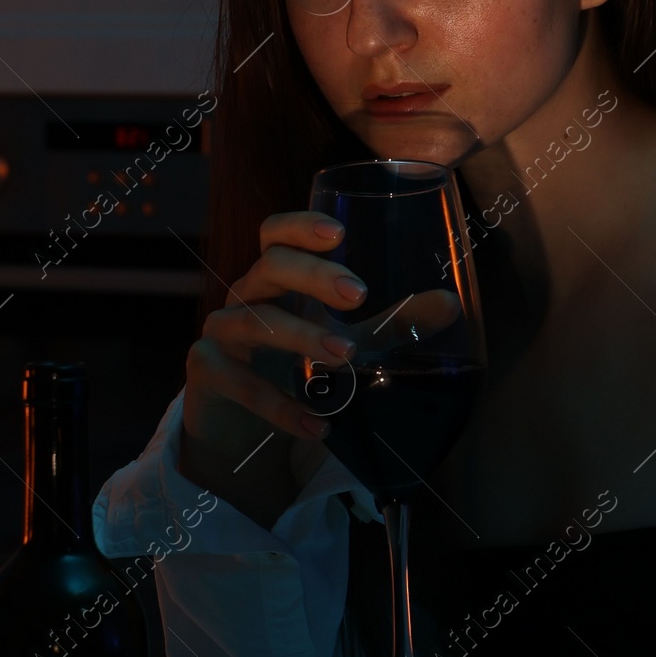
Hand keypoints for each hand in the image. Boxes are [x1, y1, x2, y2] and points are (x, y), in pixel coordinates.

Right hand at [184, 211, 366, 455]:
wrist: (233, 429)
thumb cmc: (287, 369)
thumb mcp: (340, 342)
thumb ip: (388, 326)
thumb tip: (449, 304)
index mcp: (273, 281)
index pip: (274, 235)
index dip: (300, 227)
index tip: (338, 234)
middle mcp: (242, 298)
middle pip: (268, 267)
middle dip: (312, 275)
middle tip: (356, 295)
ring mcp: (219, 334)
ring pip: (254, 321)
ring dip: (301, 336)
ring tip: (344, 358)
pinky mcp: (207, 373)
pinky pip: (242, 385)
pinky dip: (281, 407)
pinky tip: (317, 426)